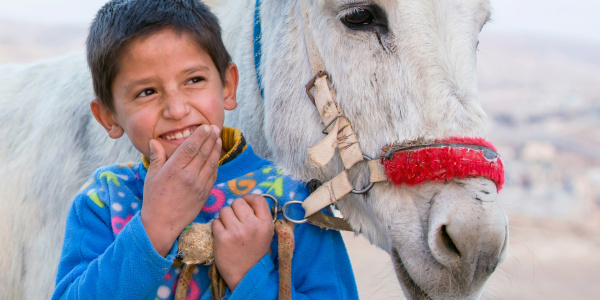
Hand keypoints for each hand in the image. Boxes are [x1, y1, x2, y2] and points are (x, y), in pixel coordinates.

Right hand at [141, 125, 221, 256]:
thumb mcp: (151, 176)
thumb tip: (154, 141)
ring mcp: (199, 185)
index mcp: (174, 170)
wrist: (162, 223)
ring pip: (211, 163)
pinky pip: (213, 175)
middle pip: (203, 152)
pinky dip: (216, 164)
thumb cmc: (154, 198)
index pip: (191, 147)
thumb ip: (157, 157)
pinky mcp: (205, 194)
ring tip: (218, 139)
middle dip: (211, 138)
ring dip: (216, 149)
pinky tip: (216, 156)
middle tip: (215, 127)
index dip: (200, 135)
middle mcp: (189, 176)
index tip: (206, 126)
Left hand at [212, 194, 273, 289]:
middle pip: (238, 202)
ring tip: (229, 229)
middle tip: (235, 221)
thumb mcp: (266, 233)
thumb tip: (246, 200)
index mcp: (265, 223)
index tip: (245, 204)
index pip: (258, 199)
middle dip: (234, 209)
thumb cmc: (255, 252)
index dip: (249, 198)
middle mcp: (252, 225)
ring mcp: (237, 231)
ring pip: (225, 210)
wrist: (246, 274)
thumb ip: (259, 216)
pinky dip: (217, 227)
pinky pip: (215, 222)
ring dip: (224, 218)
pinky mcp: (222, 238)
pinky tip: (223, 236)